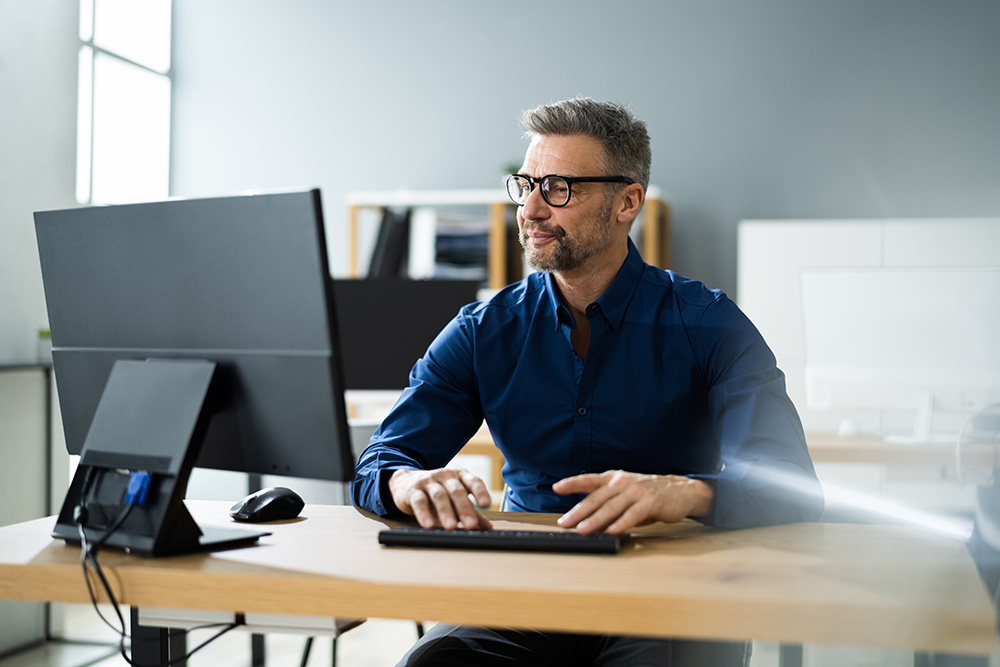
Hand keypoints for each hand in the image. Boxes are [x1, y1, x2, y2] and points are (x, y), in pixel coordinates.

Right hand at [388, 468, 492, 530]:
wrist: (406, 482)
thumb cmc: (436, 491)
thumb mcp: (454, 498)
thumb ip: (471, 511)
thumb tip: (488, 527)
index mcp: (459, 476)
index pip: (473, 481)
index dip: (480, 491)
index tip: (486, 504)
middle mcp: (445, 476)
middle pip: (456, 490)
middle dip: (464, 508)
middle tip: (470, 524)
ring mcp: (428, 481)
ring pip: (439, 495)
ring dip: (446, 512)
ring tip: (451, 526)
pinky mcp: (413, 490)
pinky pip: (419, 501)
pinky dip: (424, 513)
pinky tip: (428, 524)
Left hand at [552, 470, 713, 534]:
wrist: (680, 491)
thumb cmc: (648, 494)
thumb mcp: (625, 494)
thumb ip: (608, 504)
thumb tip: (587, 521)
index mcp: (614, 478)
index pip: (589, 480)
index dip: (572, 483)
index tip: (556, 487)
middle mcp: (623, 482)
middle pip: (596, 498)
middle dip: (578, 511)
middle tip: (565, 522)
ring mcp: (636, 491)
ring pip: (611, 507)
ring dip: (595, 520)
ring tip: (582, 530)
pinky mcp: (650, 502)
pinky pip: (632, 515)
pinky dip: (620, 524)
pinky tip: (611, 531)